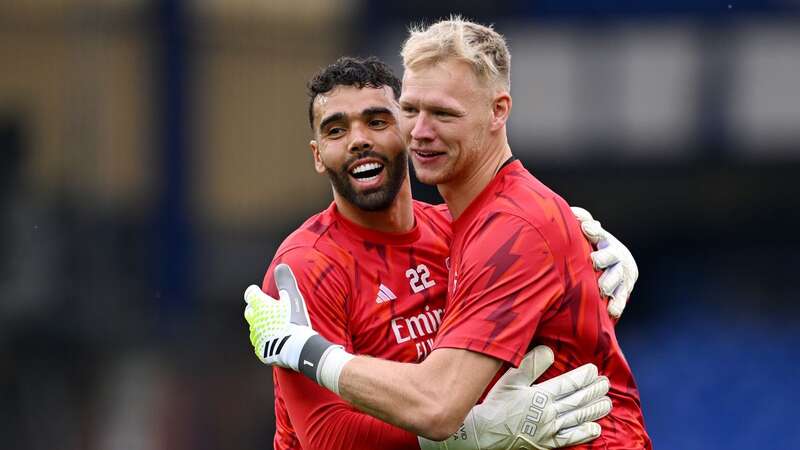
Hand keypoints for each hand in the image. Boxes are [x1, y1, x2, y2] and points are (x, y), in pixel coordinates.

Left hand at [243, 264, 321, 371]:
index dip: (255, 291)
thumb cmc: (294, 320)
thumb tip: (281, 266)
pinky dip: (266, 340)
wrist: (296, 348)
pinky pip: (260, 343)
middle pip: (249, 311)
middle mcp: (254, 321)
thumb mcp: (292, 297)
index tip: (259, 291)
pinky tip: (276, 340)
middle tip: (268, 308)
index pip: (250, 294)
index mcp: (260, 306)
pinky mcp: (261, 351)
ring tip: (274, 325)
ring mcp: (256, 337)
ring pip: (254, 327)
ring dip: (261, 324)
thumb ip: (285, 281)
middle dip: (256, 308)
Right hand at [419, 346, 611, 449]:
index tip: (594, 370)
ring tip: (607, 402)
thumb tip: (549, 350)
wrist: (485, 432)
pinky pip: (570, 439)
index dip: (584, 376)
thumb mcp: (511, 378)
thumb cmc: (497, 404)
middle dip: (594, 391)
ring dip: (595, 410)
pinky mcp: (546, 443)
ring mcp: (549, 430)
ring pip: (578, 418)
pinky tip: (595, 428)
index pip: (569, 384)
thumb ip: (531, 364)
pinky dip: (584, 433)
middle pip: (577, 400)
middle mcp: (549, 413)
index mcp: (541, 395)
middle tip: (605, 384)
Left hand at [571, 206, 638, 318]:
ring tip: (602, 289)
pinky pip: (621, 298)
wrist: (608, 267)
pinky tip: (611, 311)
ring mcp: (622, 275)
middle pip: (612, 256)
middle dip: (604, 258)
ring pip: (618, 279)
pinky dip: (617, 304)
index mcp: (606, 241)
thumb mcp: (588, 234)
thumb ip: (582, 221)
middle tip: (595, 261)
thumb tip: (575, 213)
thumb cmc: (591, 248)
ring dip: (610, 283)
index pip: (600, 233)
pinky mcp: (624, 291)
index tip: (586, 229)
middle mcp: (617, 257)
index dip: (594, 231)